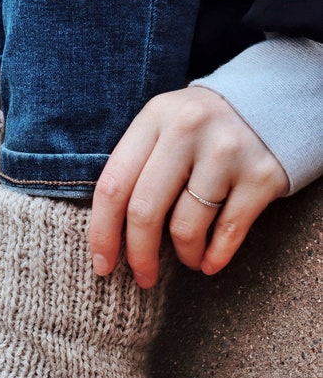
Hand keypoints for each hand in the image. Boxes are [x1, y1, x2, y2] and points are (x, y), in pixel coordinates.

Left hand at [89, 86, 288, 287]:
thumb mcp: (165, 127)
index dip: (102, 232)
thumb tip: (108, 235)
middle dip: (139, 255)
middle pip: (145, 211)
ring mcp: (228, 151)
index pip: (114, 185)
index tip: (102, 264)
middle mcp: (189, 129)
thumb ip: (137, 165)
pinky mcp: (262, 174)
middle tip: (143, 277)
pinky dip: (215, 256)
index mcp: (156, 117)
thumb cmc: (204, 129)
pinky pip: (228, 231)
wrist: (276, 101)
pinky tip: (209, 263)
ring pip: (186, 226)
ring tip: (188, 258)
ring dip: (184, 255)